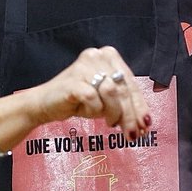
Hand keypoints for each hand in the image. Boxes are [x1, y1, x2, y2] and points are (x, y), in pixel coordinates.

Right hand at [32, 46, 150, 136]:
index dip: (140, 105)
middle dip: (130, 115)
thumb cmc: (78, 100)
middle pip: (123, 88)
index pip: (131, 82)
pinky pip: (93, 99)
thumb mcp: (106, 99)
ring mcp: (84, 66)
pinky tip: (89, 113)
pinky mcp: (73, 81)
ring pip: (112, 92)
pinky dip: (94, 111)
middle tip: (132, 135)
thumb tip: (144, 123)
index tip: (146, 124)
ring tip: (108, 121)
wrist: (45, 104)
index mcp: (108, 55)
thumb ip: (125, 103)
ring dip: (113, 112)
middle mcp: (97, 56)